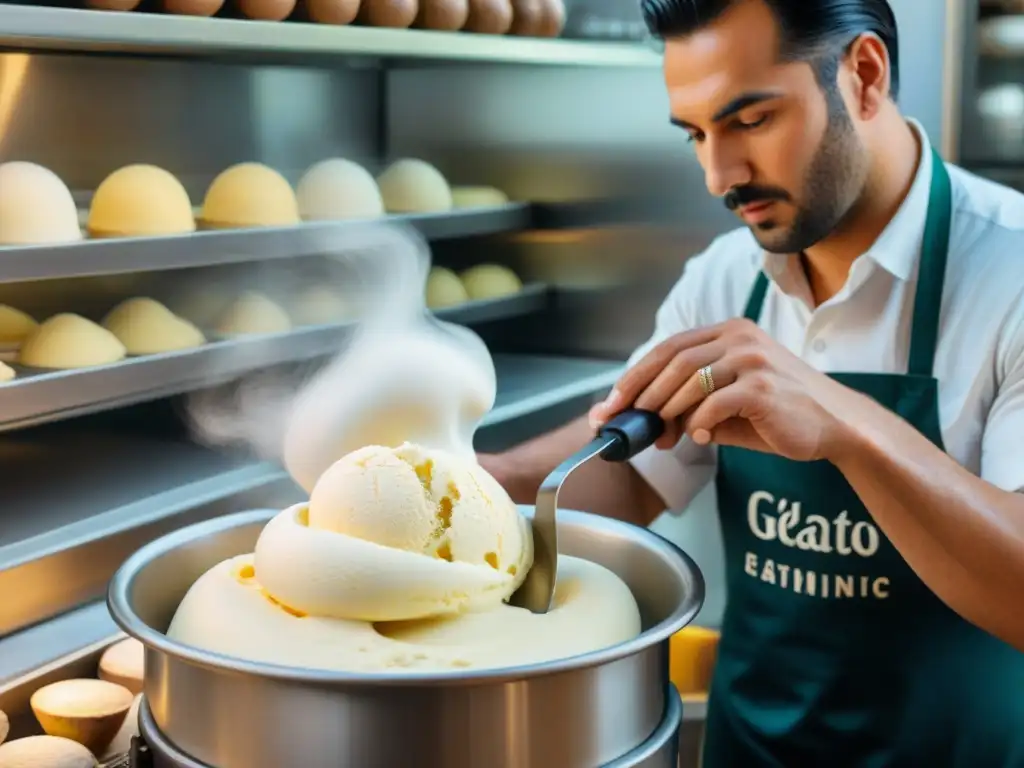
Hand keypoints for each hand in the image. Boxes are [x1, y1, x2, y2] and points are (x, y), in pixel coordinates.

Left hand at [589, 319, 856, 460]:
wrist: (837, 425)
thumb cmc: (782, 413)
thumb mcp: (731, 402)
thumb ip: (693, 405)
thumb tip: (650, 425)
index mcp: (730, 332)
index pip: (669, 348)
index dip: (636, 375)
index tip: (612, 403)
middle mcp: (739, 338)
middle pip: (672, 361)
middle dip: (640, 395)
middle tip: (624, 423)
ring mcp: (752, 360)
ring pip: (688, 382)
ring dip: (666, 413)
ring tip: (661, 437)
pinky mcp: (762, 388)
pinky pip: (713, 406)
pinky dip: (698, 423)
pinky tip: (698, 438)